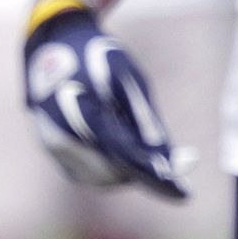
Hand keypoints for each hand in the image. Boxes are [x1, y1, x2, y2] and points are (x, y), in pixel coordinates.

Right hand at [23, 0, 187, 200]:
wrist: (52, 42)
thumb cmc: (95, 55)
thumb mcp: (128, 77)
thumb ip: (144, 119)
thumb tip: (163, 158)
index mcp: (84, 118)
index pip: (128, 159)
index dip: (159, 179)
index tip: (185, 195)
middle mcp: (63, 138)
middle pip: (114, 175)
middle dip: (146, 174)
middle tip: (177, 164)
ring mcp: (53, 146)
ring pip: (100, 178)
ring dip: (127, 171)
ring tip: (147, 152)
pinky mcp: (52, 149)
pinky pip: (85, 173)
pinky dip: (109, 168)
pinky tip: (124, 151)